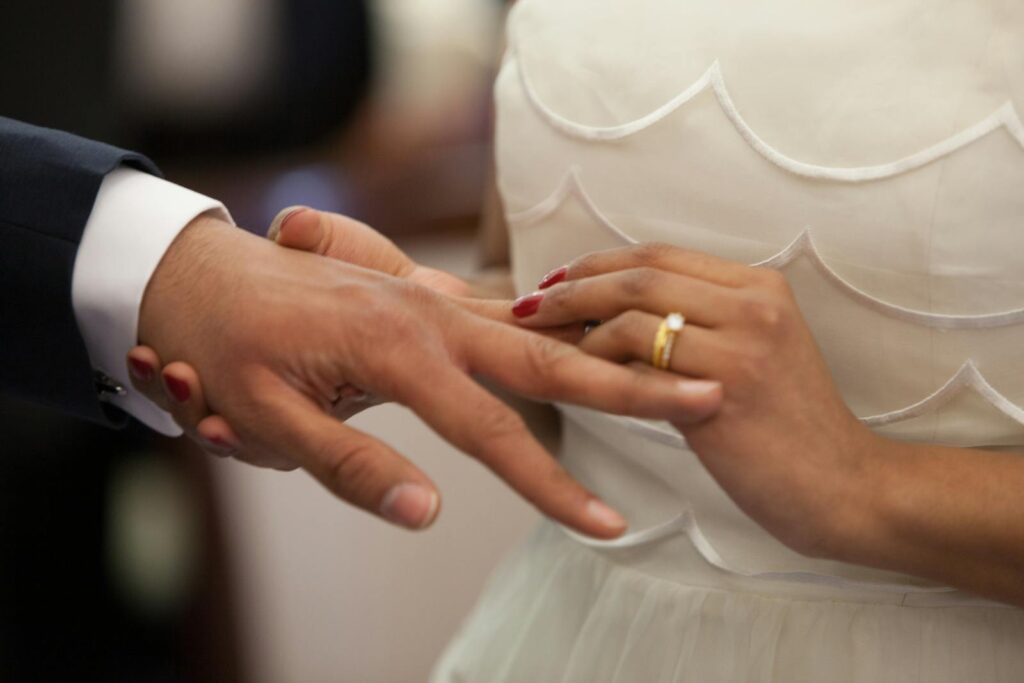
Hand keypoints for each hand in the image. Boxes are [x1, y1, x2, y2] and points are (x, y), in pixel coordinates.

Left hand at [135, 220, 721, 535]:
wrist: (203, 278)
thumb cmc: (227, 349)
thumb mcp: (267, 421)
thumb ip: (351, 468)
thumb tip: (429, 514)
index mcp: (397, 346)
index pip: (493, 431)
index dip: (553, 486)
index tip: (607, 525)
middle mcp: (432, 315)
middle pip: (552, 357)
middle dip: (633, 386)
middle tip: (708, 396)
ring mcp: (435, 302)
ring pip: (541, 330)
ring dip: (612, 351)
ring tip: (679, 369)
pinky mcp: (432, 303)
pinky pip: (512, 318)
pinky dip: (565, 332)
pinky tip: (600, 343)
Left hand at [511, 244, 882, 554]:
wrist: (844, 488)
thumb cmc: (787, 428)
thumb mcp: (754, 354)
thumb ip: (700, 323)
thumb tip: (616, 313)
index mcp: (759, 286)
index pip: (660, 254)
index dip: (598, 263)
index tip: (556, 278)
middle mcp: (754, 303)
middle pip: (640, 273)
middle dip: (573, 284)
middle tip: (530, 304)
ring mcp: (743, 344)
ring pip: (635, 310)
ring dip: (576, 323)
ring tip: (542, 342)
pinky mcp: (726, 391)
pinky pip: (641, 362)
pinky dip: (597, 361)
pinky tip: (573, 375)